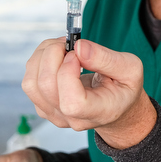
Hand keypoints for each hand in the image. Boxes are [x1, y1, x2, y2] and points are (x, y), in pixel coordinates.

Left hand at [21, 38, 156, 148]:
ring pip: (32, 83)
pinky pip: (30, 81)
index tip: (78, 55)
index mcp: (97, 112)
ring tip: (62, 47)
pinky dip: (39, 61)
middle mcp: (71, 119)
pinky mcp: (43, 106)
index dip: (68, 73)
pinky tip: (57, 57)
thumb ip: (107, 58)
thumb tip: (79, 47)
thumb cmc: (124, 87)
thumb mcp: (130, 68)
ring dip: (42, 55)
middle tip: (69, 43)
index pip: (71, 103)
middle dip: (53, 54)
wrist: (115, 105)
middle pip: (46, 87)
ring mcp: (54, 115)